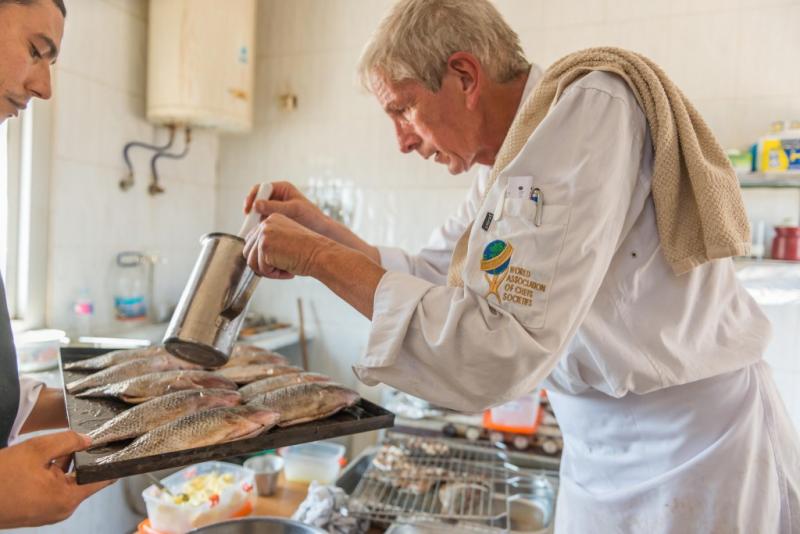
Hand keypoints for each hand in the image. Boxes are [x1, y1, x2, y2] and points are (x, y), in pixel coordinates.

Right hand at [0, 431, 114, 527]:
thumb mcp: (36, 450)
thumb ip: (67, 441)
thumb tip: (88, 439)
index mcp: (67, 498)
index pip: (102, 479)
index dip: (111, 461)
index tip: (119, 448)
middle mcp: (62, 509)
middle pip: (84, 478)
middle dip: (82, 458)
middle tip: (80, 439)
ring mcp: (49, 512)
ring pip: (68, 482)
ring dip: (64, 465)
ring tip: (54, 450)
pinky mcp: (38, 511)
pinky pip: (54, 489)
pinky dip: (52, 474)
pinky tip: (43, 461)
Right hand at [243, 181, 328, 234]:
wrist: (320, 232)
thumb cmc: (312, 217)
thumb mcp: (293, 210)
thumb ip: (275, 207)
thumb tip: (256, 205)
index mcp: (282, 188)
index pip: (261, 188)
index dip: (253, 197)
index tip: (249, 208)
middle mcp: (276, 197)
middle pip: (256, 200)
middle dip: (252, 209)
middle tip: (248, 219)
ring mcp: (274, 209)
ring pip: (257, 212)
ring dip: (254, 219)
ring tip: (254, 228)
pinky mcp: (274, 220)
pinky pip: (261, 221)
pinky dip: (259, 226)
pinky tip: (259, 233)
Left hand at [243, 213, 331, 278]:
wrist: (320, 254)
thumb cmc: (309, 252)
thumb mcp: (286, 242)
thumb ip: (270, 244)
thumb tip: (252, 258)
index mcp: (271, 220)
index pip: (253, 242)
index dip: (263, 257)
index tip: (280, 261)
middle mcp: (265, 224)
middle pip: (248, 252)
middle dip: (263, 265)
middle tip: (281, 268)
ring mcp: (264, 234)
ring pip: (252, 262)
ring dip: (268, 271)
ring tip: (286, 268)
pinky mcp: (265, 246)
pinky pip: (261, 268)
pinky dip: (274, 274)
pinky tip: (288, 269)